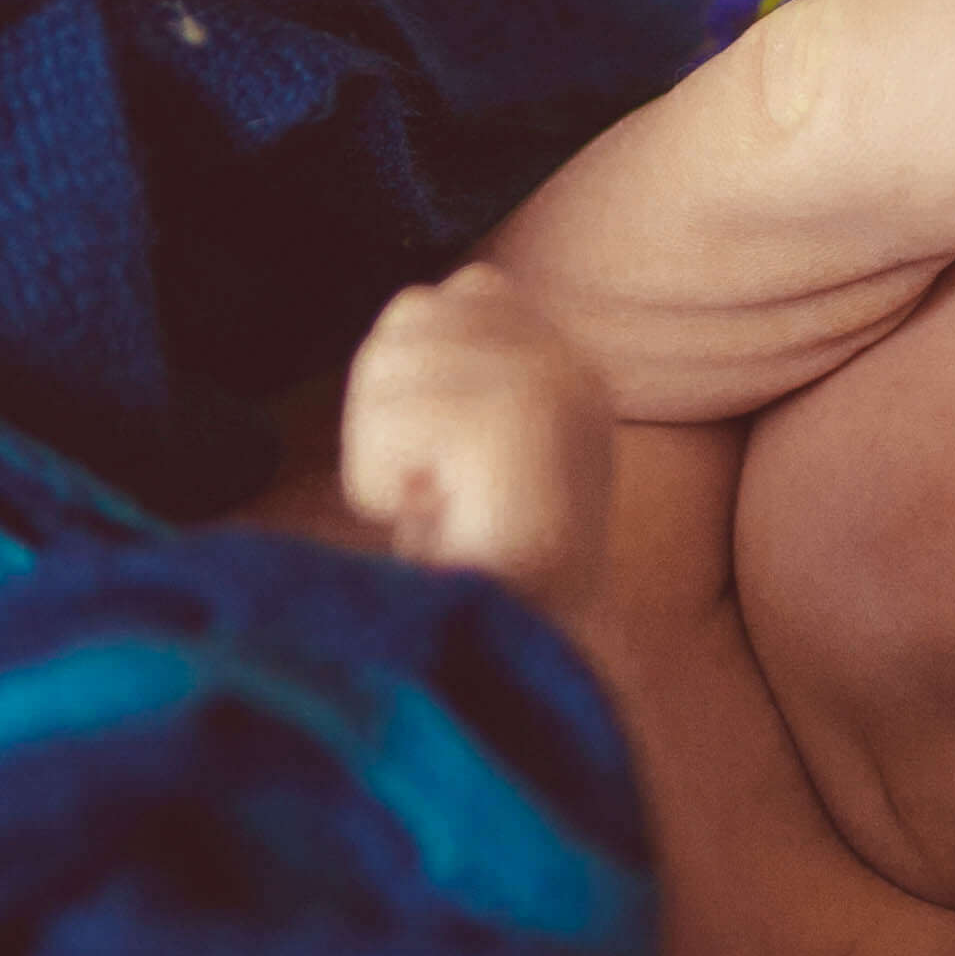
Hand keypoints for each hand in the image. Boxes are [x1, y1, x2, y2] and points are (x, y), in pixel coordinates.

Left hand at [341, 263, 614, 618]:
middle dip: (388, 406)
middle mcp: (574, 369)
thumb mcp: (472, 450)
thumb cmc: (476, 575)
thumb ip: (462, 372)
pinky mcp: (516, 426)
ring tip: (435, 508)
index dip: (420, 368)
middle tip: (435, 491)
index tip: (448, 461)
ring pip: (388, 364)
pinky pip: (386, 424)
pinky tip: (433, 522)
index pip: (470, 290)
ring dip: (380, 451)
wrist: (516, 665)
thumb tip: (415, 306)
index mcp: (573, 369)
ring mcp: (552, 392)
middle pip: (414, 313)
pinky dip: (380, 485)